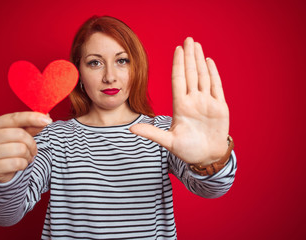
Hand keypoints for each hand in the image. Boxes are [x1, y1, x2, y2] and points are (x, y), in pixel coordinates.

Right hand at [0, 112, 51, 182]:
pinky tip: (19, 164)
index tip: (48, 121)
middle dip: (32, 143)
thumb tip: (46, 118)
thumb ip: (31, 125)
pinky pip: (17, 163)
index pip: (15, 117)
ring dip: (28, 155)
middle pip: (20, 134)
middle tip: (33, 150)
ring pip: (20, 149)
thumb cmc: (10, 147)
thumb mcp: (20, 133)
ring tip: (25, 157)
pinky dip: (23, 164)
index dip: (33, 118)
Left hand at [130, 37, 228, 165]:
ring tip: (197, 45)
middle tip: (188, 39)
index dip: (178, 64)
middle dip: (189, 56)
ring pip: (203, 76)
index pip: (179, 80)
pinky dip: (213, 74)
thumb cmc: (187, 150)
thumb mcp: (168, 141)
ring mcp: (207, 102)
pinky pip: (217, 86)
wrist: (206, 157)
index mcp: (181, 106)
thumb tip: (131, 128)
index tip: (177, 49)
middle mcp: (193, 100)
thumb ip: (152, 133)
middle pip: (191, 73)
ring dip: (200, 60)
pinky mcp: (219, 107)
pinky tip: (209, 61)